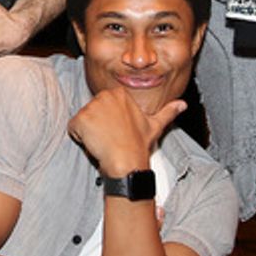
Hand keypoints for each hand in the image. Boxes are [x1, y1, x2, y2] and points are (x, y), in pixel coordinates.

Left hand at [67, 87, 185, 177]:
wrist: (126, 161)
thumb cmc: (139, 144)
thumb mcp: (155, 125)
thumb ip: (168, 112)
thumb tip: (183, 104)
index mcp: (119, 94)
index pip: (103, 105)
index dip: (108, 121)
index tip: (118, 131)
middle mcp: (104, 96)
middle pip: (92, 111)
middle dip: (97, 126)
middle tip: (111, 138)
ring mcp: (91, 107)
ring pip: (82, 120)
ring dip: (89, 133)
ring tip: (104, 141)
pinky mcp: (80, 120)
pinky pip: (73, 129)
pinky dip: (80, 138)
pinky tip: (94, 144)